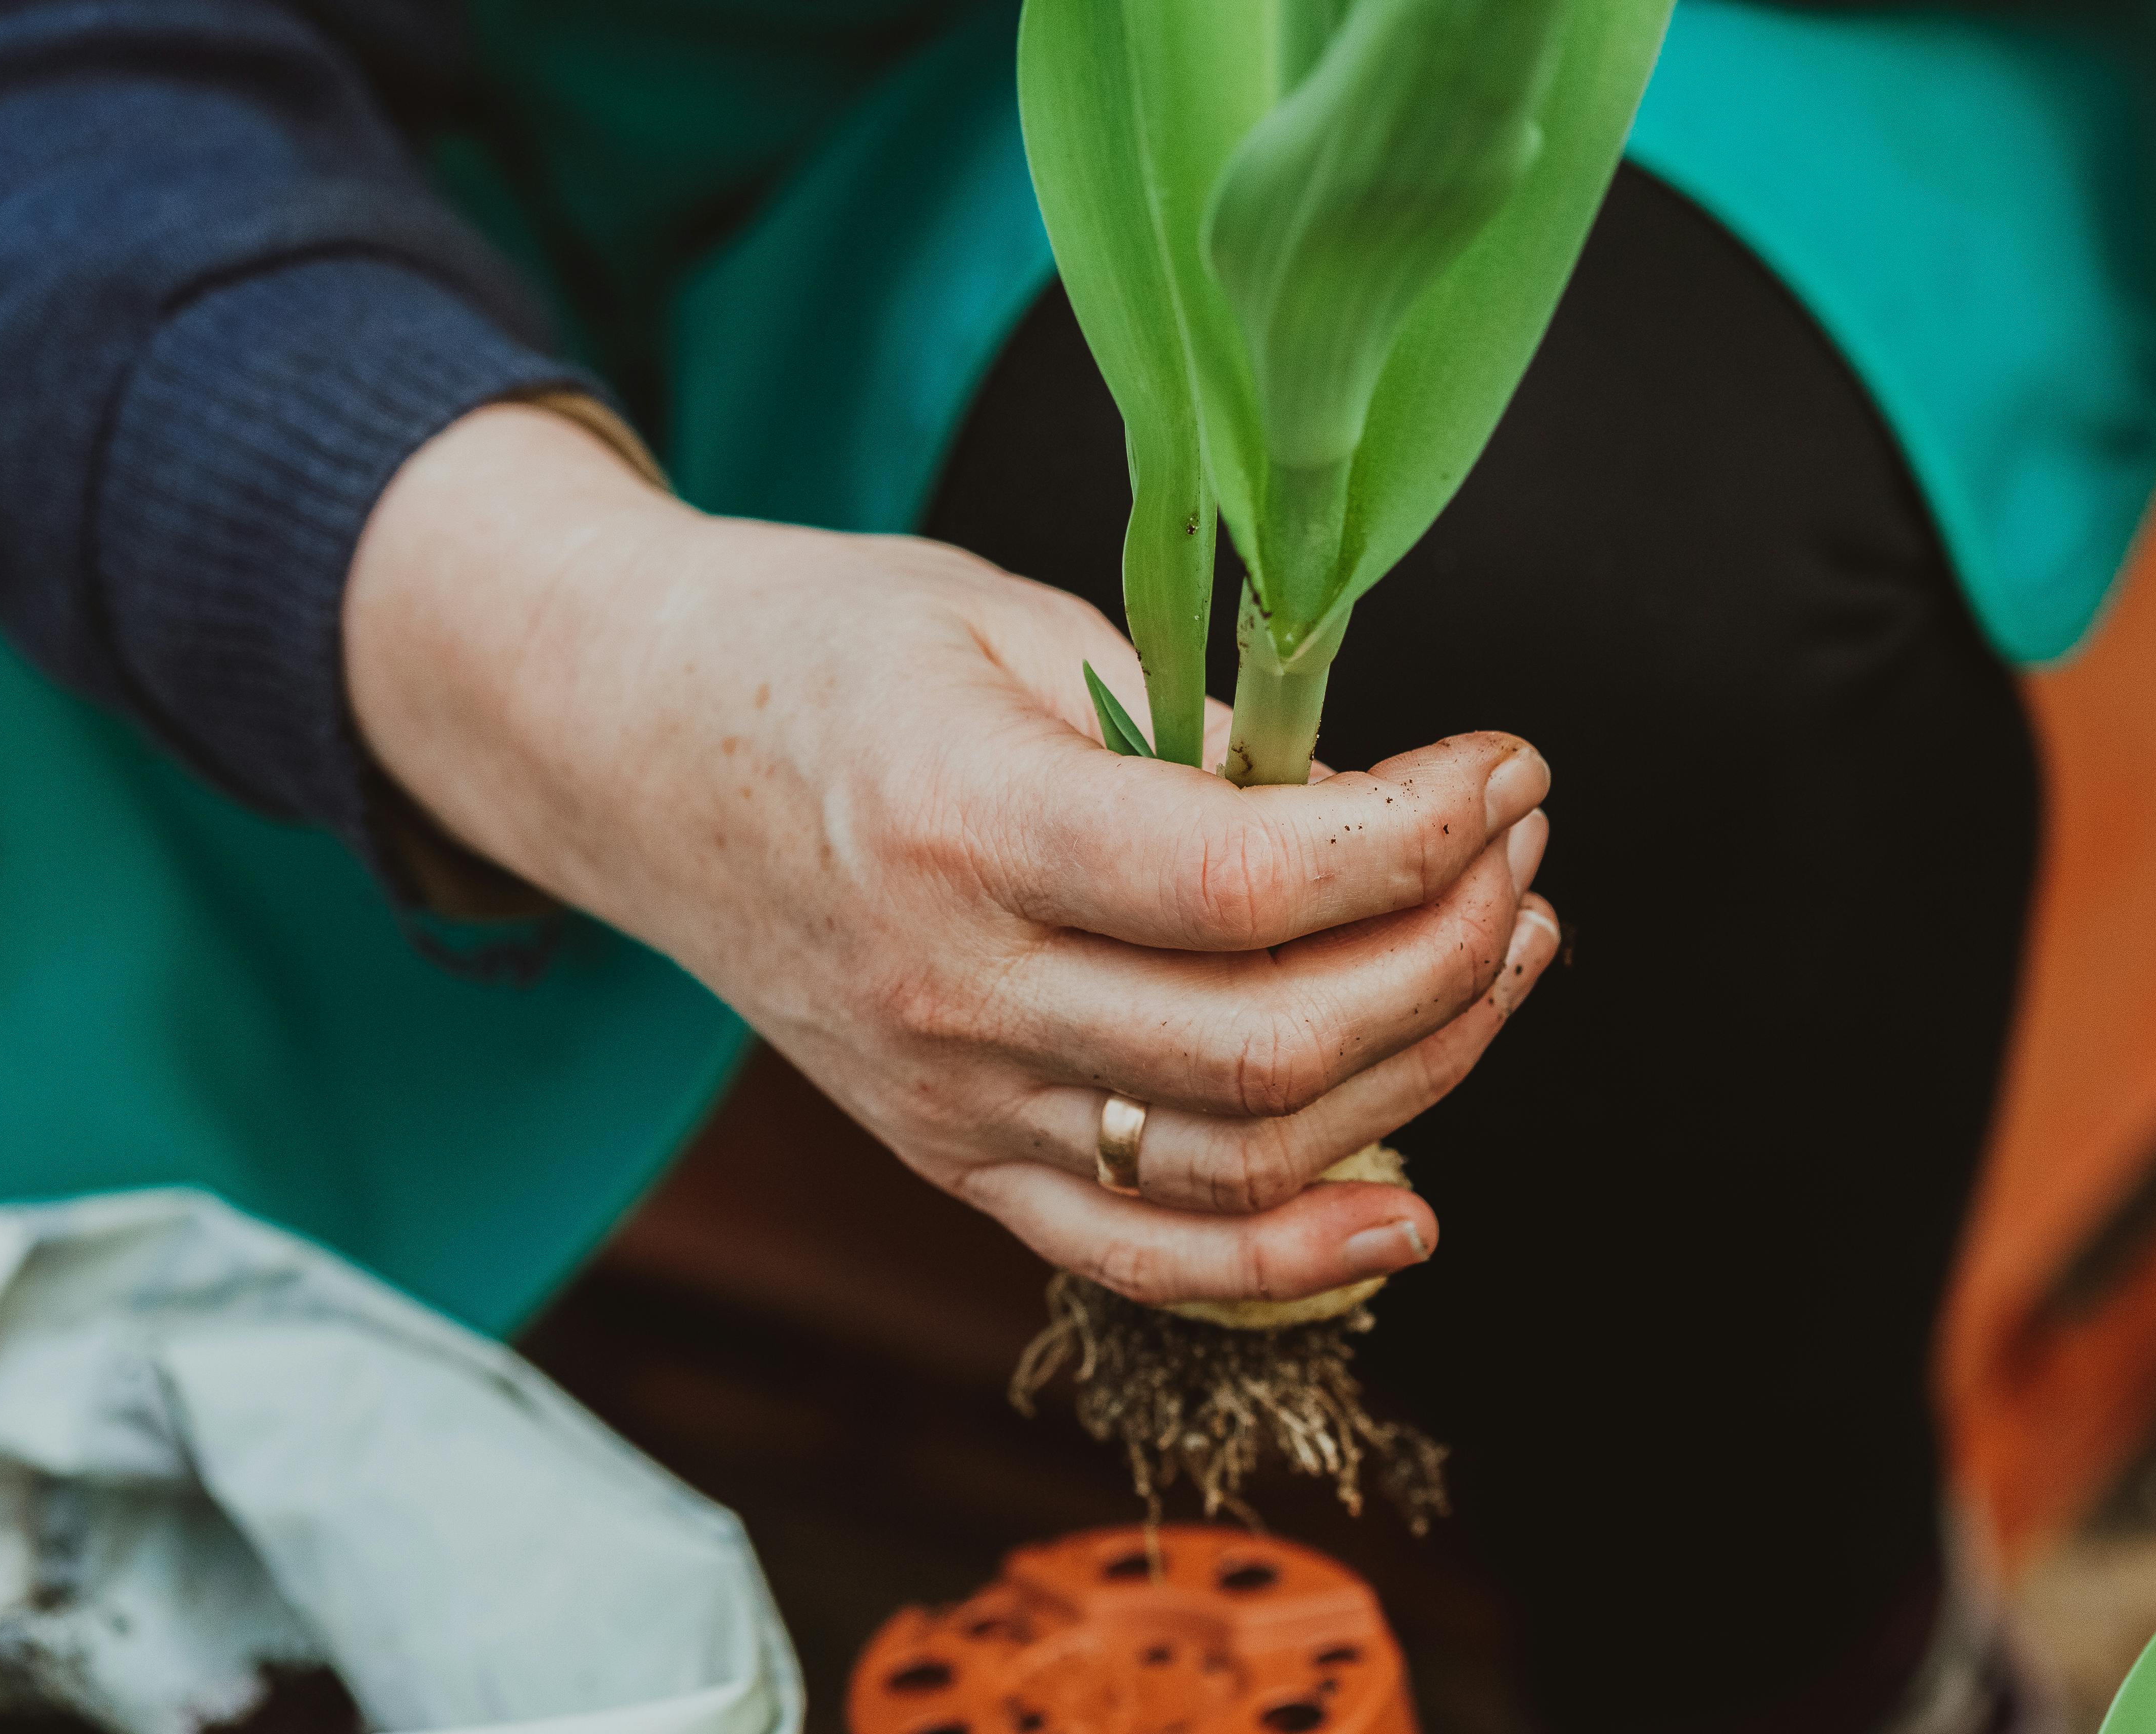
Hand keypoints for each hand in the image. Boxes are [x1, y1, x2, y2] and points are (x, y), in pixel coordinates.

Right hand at [345, 405, 1560, 1304]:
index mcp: (957, 820)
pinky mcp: (955, 1159)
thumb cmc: (828, 654)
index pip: (1240, 883)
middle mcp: (949, 990)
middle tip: (1518, 850)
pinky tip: (1409, 1205)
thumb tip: (1376, 820)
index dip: (1417, 835)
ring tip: (1505, 954)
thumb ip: (1195, 733)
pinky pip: (1141, 1257)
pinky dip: (1290, 1259)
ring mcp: (948, 1101)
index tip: (1504, 769)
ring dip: (1418, 1068)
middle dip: (1450, 948)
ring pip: (1240, 1164)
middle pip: (1268, 1044)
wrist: (637, 754)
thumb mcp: (1012, 621)